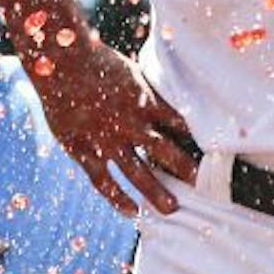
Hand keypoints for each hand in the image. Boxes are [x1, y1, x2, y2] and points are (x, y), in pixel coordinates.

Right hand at [32, 38, 199, 216]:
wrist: (61, 63)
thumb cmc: (97, 62)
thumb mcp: (132, 72)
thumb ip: (149, 92)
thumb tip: (171, 99)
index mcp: (144, 101)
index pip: (178, 124)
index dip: (195, 140)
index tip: (213, 154)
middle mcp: (129, 123)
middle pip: (163, 151)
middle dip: (184, 169)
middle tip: (203, 187)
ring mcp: (106, 139)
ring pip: (136, 172)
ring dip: (155, 192)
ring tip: (172, 208)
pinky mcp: (83, 150)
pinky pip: (103, 180)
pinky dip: (117, 197)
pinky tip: (131, 211)